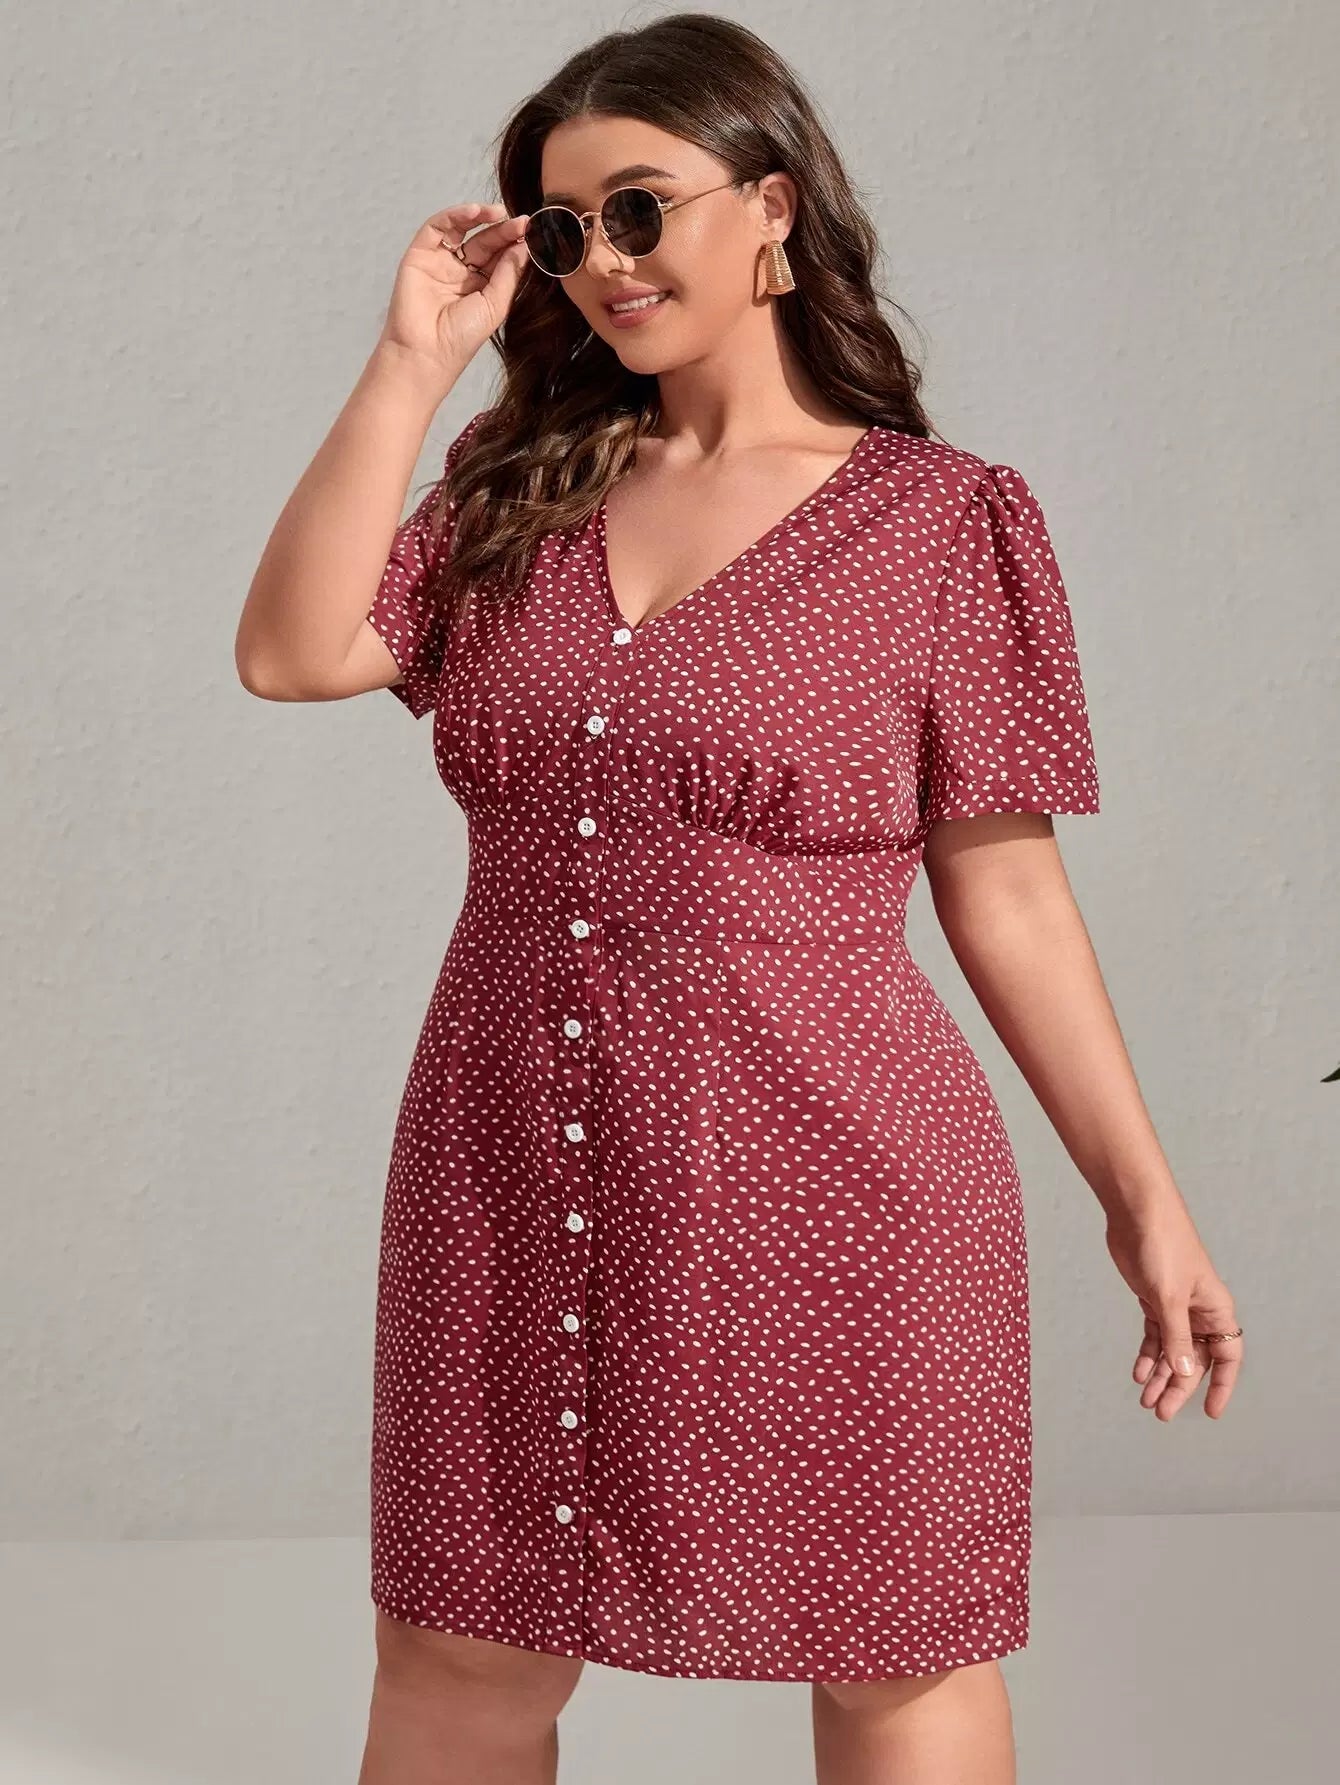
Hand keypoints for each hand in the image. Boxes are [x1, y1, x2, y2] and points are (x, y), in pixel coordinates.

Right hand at [377, 202, 531, 387]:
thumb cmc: (461, 338)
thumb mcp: (495, 305)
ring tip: (500, 213)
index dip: (515, 243)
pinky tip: (475, 213)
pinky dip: (455, 215)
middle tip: (522, 222)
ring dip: (481, 216)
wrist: (426, 352)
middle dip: (503, 229)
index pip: (500, 257)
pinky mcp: (420, 254)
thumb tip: (523, 246)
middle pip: (484, 241)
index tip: (532, 233)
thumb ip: (509, 274)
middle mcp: (460, 272)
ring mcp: (440, 262)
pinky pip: (438, 227)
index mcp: (480, 287)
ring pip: (462, 229)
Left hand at [1104, 1203, 1242, 1419]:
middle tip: (1161, 1412)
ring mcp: (1175, 1306)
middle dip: (1179, 1387)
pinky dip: (1147, 1355)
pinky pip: (1154, 1335)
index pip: (1227, 1357)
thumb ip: (1176, 1336)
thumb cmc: (1163, 1246)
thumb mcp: (1169, 1297)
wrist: (1136, 1212)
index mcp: (1216, 1309)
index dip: (1221, 1385)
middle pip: (1194, 1359)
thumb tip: (1183, 1372)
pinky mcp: (1152, 1298)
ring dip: (1159, 1375)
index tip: (1210, 1411)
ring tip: (1145, 1399)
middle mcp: (1200, 1311)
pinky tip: (1138, 1372)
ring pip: (1171, 1350)